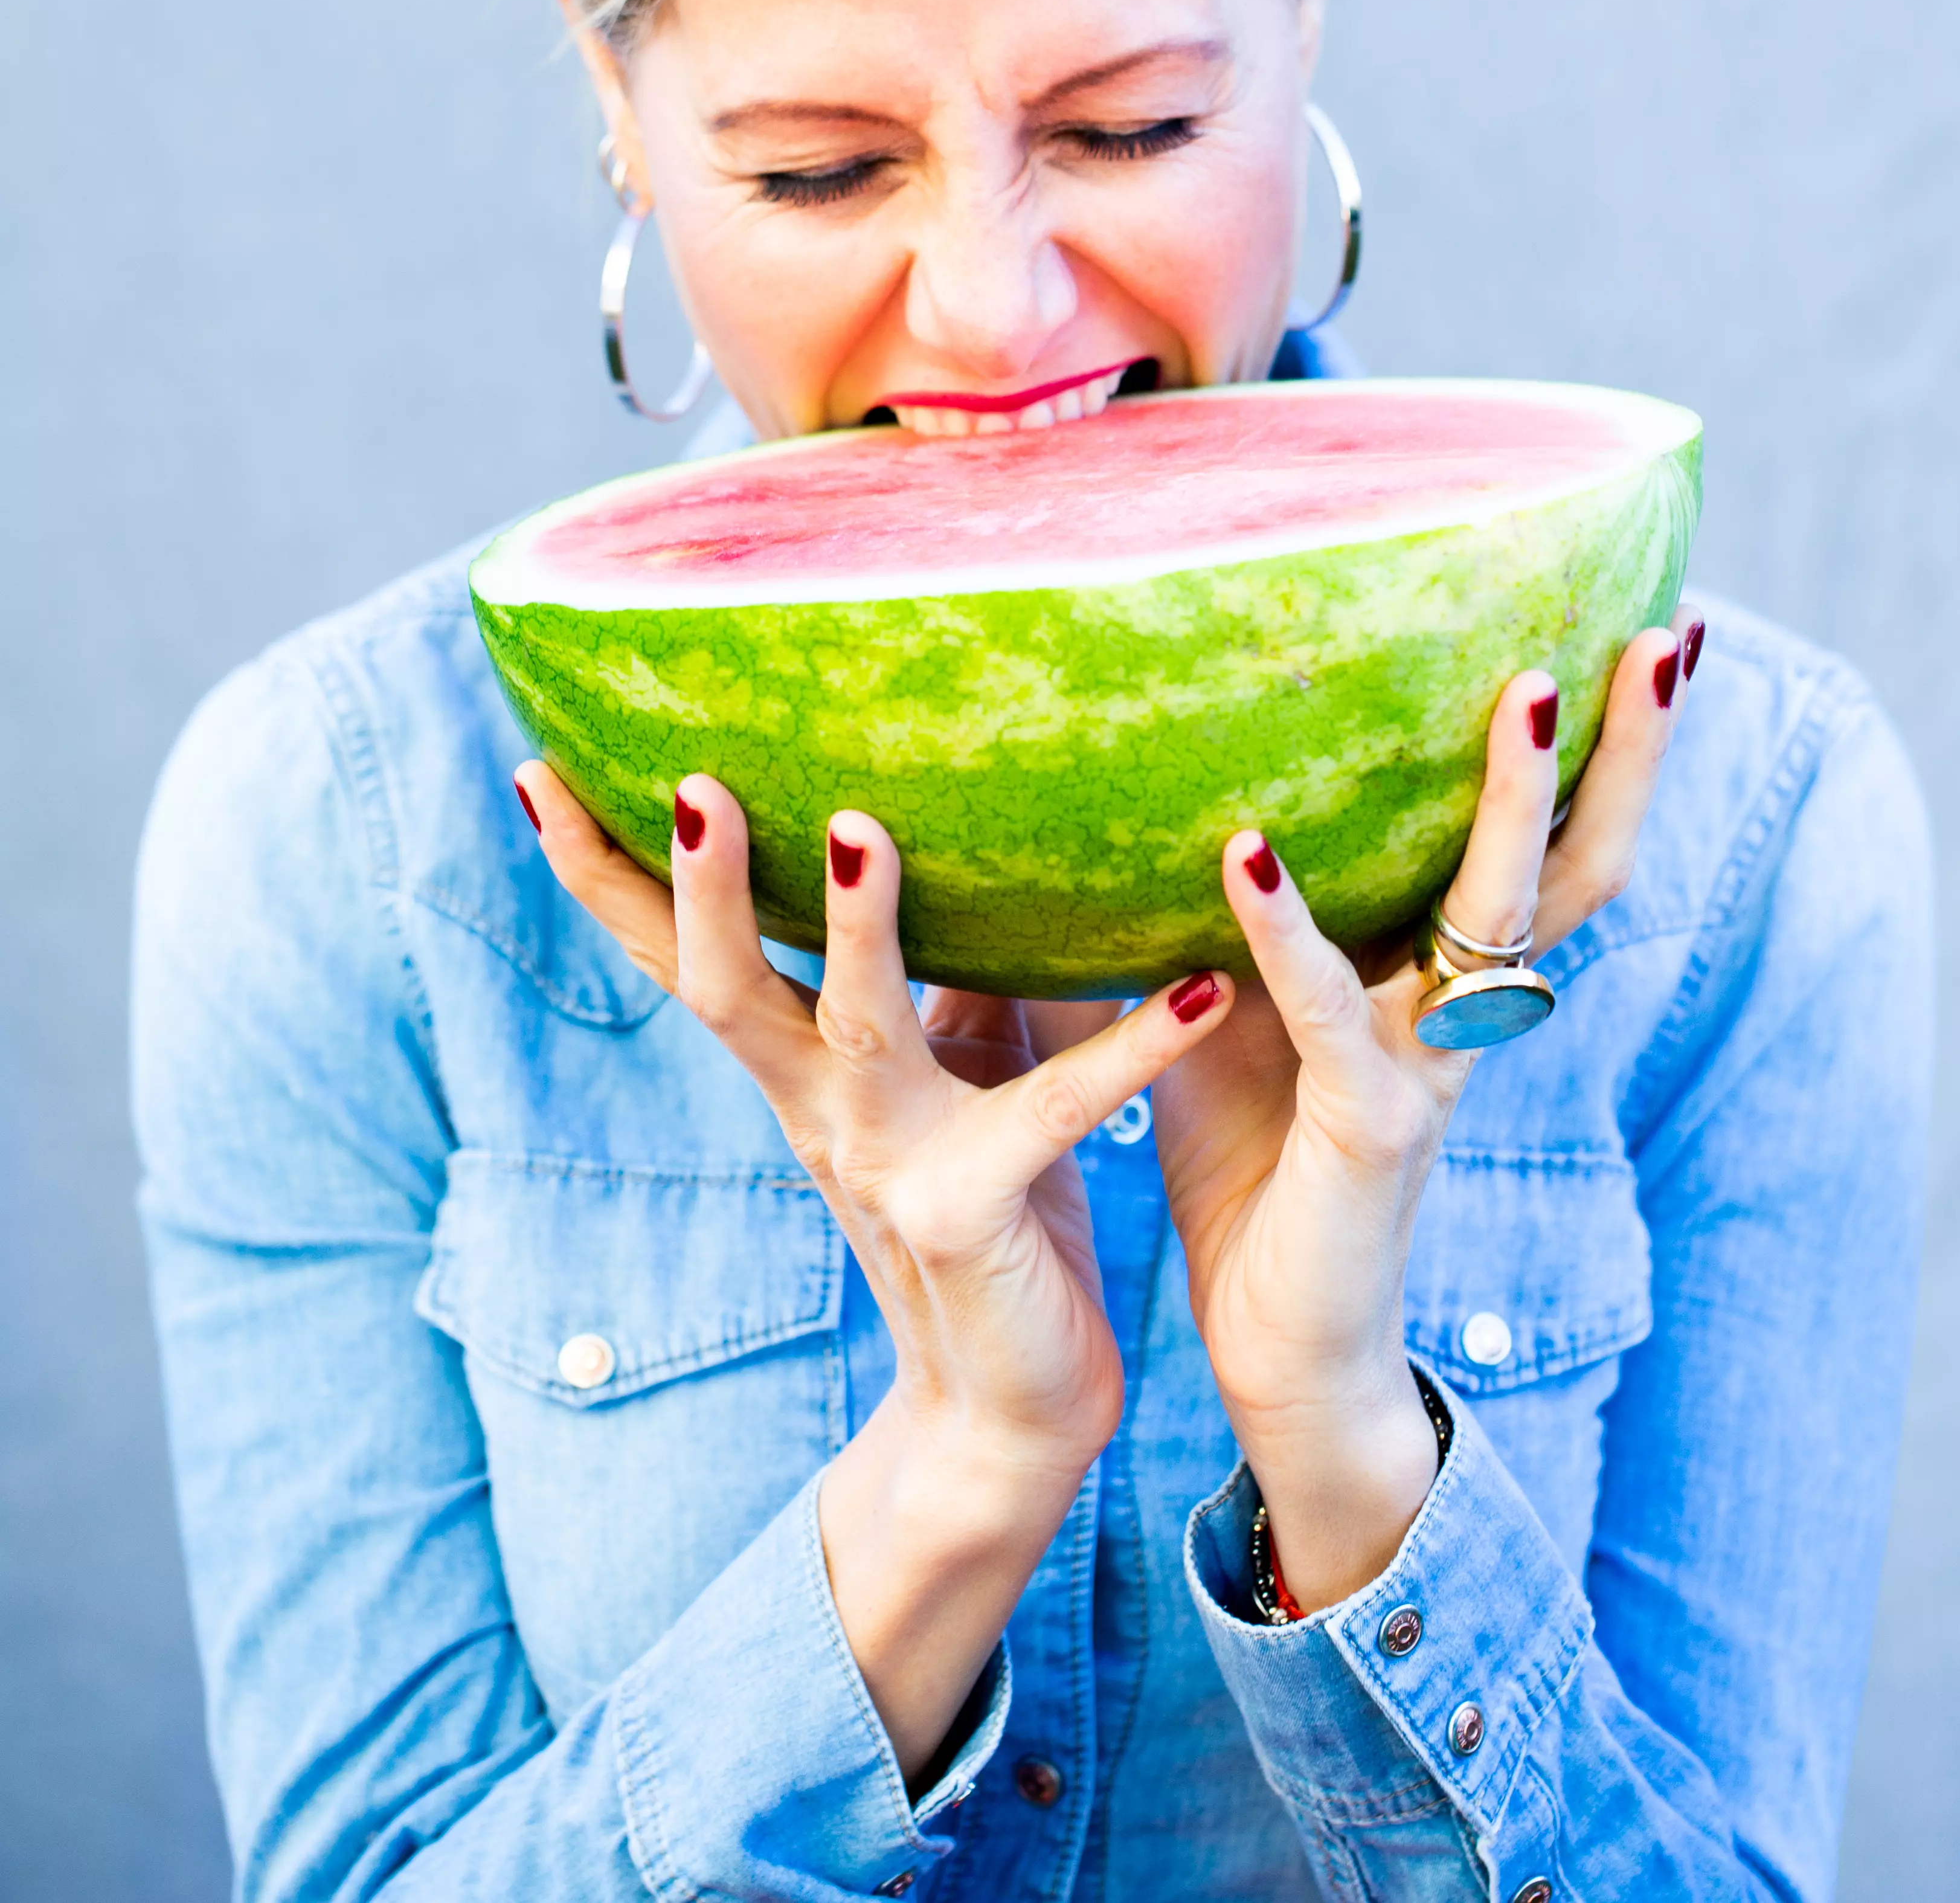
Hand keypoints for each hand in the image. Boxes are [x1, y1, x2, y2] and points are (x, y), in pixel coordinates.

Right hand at [518, 762, 1233, 1777]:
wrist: (1008, 1411)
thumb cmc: (988, 1212)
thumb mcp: (949, 1069)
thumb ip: (941, 971)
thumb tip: (923, 836)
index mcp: (800, 1069)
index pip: (678, 954)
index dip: (603, 871)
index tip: (537, 768)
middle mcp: (822, 1109)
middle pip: (722, 985)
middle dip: (693, 886)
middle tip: (690, 780)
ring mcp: (892, 1162)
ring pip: (854, 1025)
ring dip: (853, 926)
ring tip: (858, 826)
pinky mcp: (981, 1207)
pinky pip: (1058, 1107)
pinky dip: (1138, 1045)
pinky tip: (1203, 987)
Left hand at [1150, 606, 1702, 1612]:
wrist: (1276, 1352)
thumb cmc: (1253, 1164)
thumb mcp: (1228, 1010)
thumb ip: (1210, 912)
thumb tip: (1130, 783)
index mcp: (1446, 979)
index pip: (1545, 843)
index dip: (1598, 747)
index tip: (1642, 626)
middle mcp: (1464, 1012)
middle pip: (1578, 859)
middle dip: (1630, 749)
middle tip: (1666, 631)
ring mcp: (1430, 1069)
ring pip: (1502, 915)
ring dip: (1518, 801)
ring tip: (1531, 687)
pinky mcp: (1367, 1131)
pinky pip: (1333, 1010)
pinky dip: (1286, 929)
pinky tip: (1247, 853)